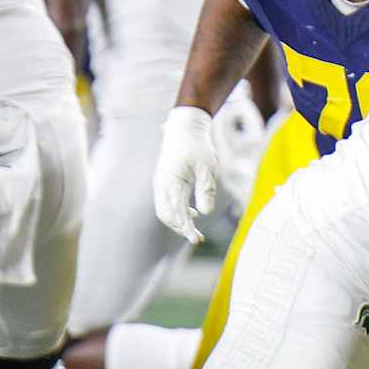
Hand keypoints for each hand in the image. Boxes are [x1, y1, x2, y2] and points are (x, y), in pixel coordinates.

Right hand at [153, 106, 218, 244]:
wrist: (184, 129)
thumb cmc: (197, 147)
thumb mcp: (207, 168)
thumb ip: (205, 190)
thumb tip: (205, 212)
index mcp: (171, 181)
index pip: (176, 211)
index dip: (185, 227)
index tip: (195, 239)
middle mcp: (161, 184)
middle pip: (166, 214)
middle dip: (180, 228)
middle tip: (197, 238)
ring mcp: (161, 183)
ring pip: (164, 210)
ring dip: (177, 222)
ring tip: (194, 232)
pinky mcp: (164, 182)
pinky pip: (166, 203)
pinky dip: (176, 212)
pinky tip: (192, 214)